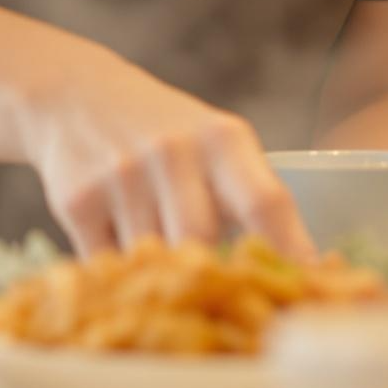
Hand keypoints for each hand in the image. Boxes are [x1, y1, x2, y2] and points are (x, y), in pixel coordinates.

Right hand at [15, 57, 312, 260]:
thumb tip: (299, 278)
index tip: (310, 291)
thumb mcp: (216, 146)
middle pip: (205, 243)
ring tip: (159, 252)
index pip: (265, 203)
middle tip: (213, 285)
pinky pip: (110, 267)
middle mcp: (173, 151)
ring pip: (157, 261)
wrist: (77, 96)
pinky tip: (120, 240)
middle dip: (210, 270)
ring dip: (162, 272)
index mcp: (222, 139)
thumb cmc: (167, 135)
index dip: (290, 251)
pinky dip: (121, 272)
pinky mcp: (77, 201)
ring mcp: (122, 176)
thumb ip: (249, 199)